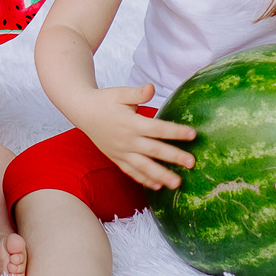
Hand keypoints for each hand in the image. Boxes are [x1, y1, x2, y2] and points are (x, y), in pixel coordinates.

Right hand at [75, 84, 196, 190]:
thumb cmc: (105, 100)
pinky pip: (131, 172)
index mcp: (131, 123)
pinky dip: (144, 180)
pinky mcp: (116, 158)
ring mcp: (121, 152)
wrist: (83, 112)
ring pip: (144, 167)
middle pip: (154, 151)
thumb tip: (152, 88)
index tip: (193, 135)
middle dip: (174, 157)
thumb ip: (137, 93)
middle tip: (192, 163)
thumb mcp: (120, 93)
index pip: (157, 129)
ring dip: (161, 176)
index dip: (175, 132)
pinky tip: (157, 187)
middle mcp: (127, 140)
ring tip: (177, 183)